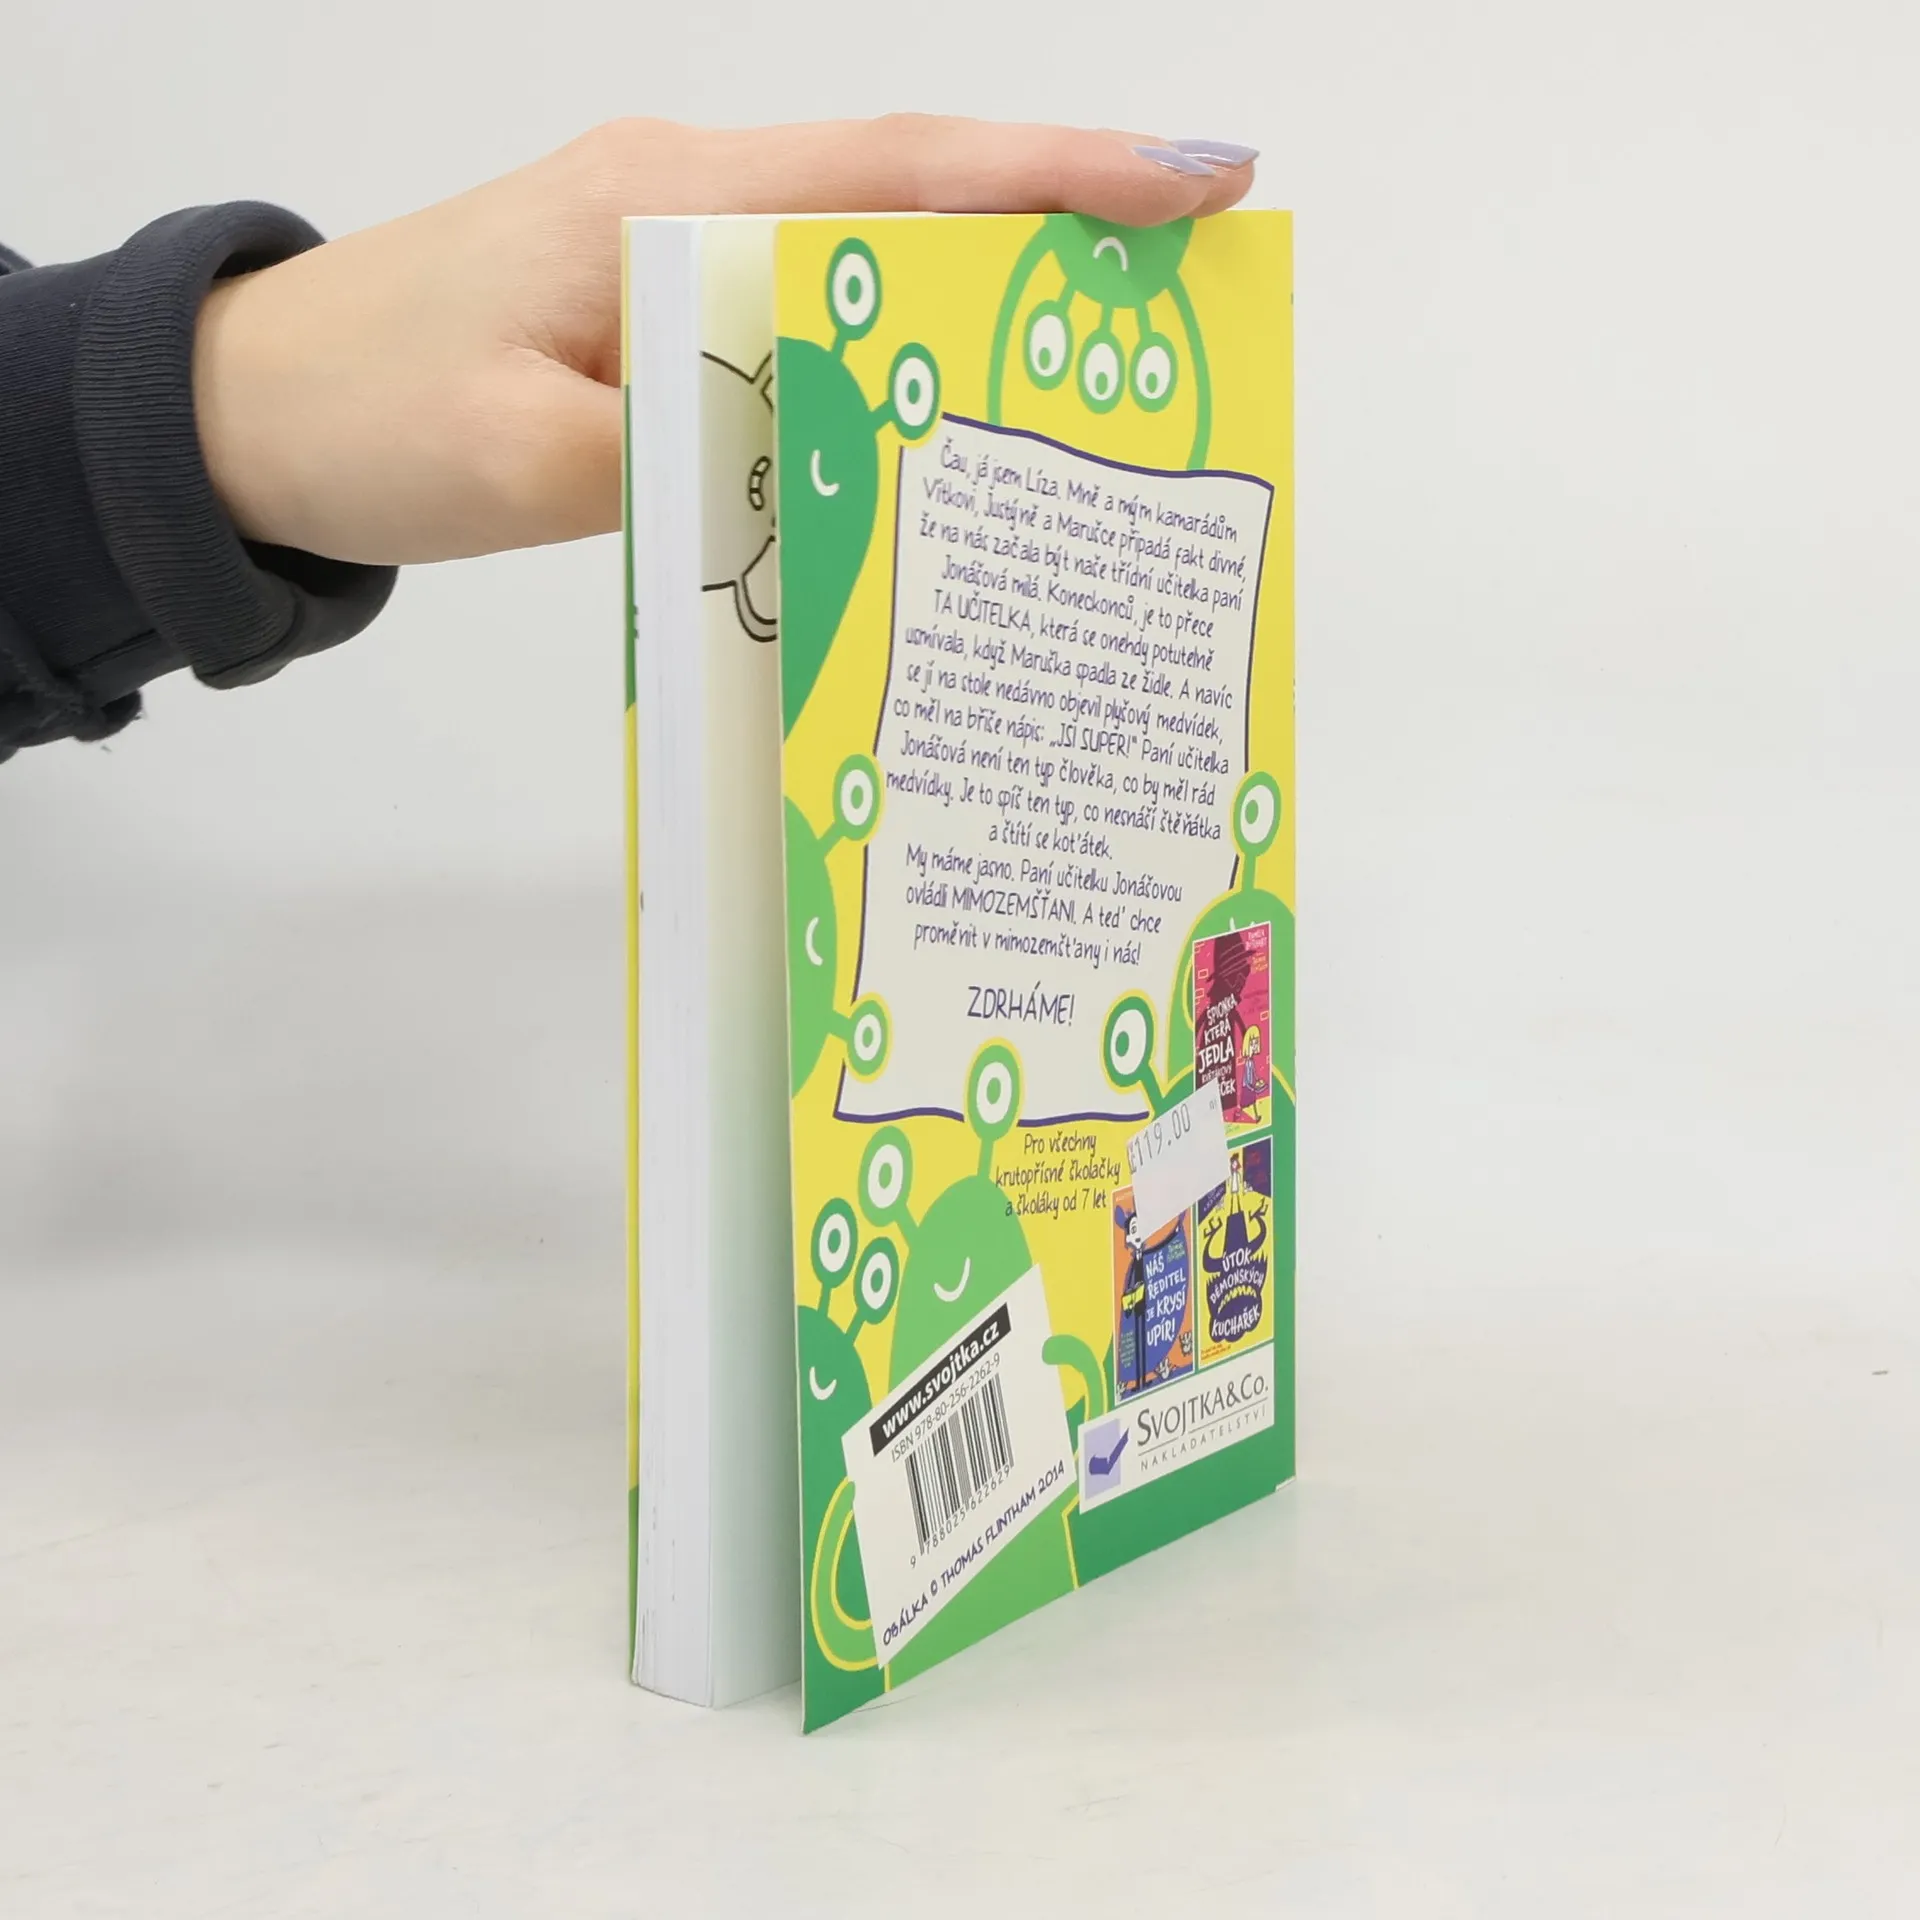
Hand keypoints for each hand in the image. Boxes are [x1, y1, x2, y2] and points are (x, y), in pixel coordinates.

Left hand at [190, 117, 1257, 565]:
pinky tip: (938, 406)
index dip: (1058, 178)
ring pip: (865, 262)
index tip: (1196, 178)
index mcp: (670, 207)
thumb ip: (695, 455)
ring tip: (1099, 356)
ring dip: (982, 295)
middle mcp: (687, 207)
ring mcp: (668, 255)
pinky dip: (890, 350)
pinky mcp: (651, 317)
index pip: (903, 175)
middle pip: (911, 201)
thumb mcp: (534, 461)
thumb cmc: (369, 416)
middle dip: (1059, 228)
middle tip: (1188, 284)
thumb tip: (847, 461)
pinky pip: (804, 320)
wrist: (246, 414)